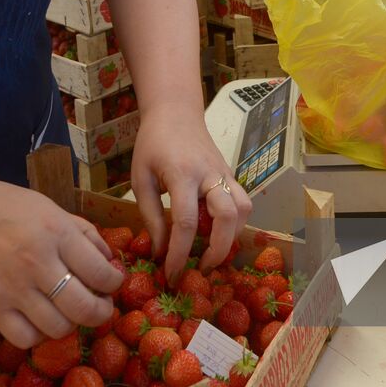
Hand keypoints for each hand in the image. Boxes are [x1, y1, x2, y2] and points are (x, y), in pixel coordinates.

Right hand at [0, 181, 121, 348]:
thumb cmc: (4, 207)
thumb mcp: (49, 207)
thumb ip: (83, 232)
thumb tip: (110, 260)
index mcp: (56, 232)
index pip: (101, 272)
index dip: (114, 282)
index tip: (112, 282)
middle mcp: (38, 263)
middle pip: (84, 308)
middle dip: (101, 312)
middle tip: (100, 306)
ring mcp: (13, 289)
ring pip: (59, 328)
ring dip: (72, 324)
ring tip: (69, 312)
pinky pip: (26, 339)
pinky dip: (39, 335)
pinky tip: (41, 320)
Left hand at [130, 107, 252, 280]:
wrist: (175, 112)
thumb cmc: (153, 145)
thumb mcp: (140, 179)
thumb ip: (151, 216)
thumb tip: (160, 251)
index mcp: (181, 174)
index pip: (186, 222)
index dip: (179, 254)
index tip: (171, 274)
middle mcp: (209, 174)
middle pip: (227, 216)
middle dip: (218, 250)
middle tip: (201, 269)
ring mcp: (224, 173)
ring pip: (244, 209)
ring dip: (232, 236)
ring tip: (212, 251)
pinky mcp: (231, 174)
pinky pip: (243, 202)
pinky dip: (236, 223)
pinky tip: (218, 232)